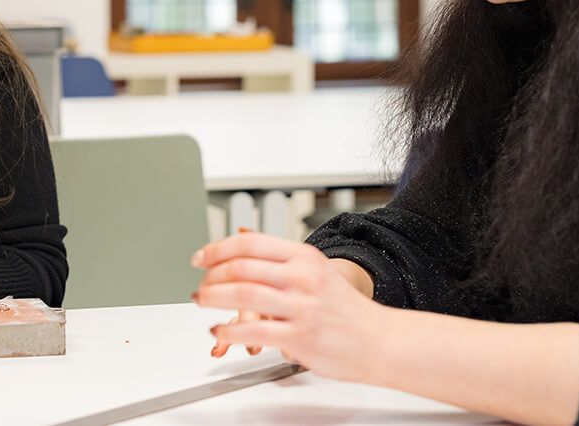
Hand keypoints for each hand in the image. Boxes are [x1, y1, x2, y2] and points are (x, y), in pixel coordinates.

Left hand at [191, 232, 389, 382]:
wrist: (378, 340)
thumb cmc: (345, 309)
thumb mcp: (315, 270)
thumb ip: (279, 259)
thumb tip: (241, 236)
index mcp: (304, 257)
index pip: (250, 243)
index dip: (217, 248)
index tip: (200, 257)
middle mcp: (302, 278)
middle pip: (241, 267)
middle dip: (211, 276)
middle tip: (200, 284)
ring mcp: (301, 308)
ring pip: (243, 295)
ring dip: (213, 298)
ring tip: (202, 301)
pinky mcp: (299, 337)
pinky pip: (253, 331)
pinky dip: (228, 330)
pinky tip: (219, 330)